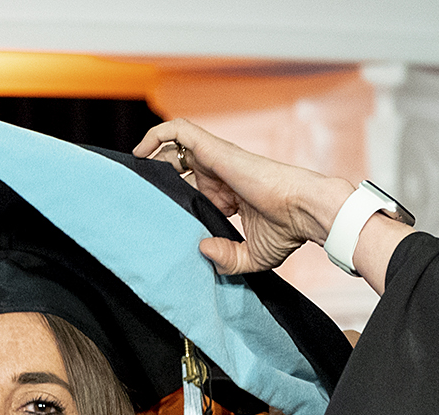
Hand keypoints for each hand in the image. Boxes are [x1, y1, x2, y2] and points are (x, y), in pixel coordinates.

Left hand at [135, 119, 353, 275]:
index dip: (175, 193)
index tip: (155, 210)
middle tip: (139, 188)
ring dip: (154, 149)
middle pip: (181, 163)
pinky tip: (141, 151)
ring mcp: (218, 160)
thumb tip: (202, 251)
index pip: (194, 186)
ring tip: (135, 164)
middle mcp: (222, 174)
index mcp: (229, 194)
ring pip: (178, 143)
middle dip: (159, 171)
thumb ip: (226, 259)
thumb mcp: (252, 256)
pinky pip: (180, 131)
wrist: (304, 211)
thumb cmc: (287, 230)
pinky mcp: (216, 150)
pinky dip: (158, 134)